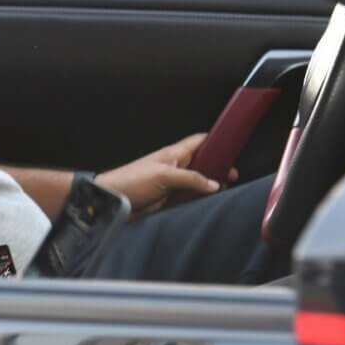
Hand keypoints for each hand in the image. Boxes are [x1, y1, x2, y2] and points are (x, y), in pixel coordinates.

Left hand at [95, 134, 237, 216]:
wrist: (112, 200)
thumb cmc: (131, 181)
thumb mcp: (164, 175)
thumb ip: (191, 178)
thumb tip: (214, 183)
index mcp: (174, 154)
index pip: (200, 141)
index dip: (216, 141)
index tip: (233, 147)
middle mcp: (175, 166)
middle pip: (203, 163)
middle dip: (218, 168)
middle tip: (232, 176)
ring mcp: (172, 183)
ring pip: (198, 182)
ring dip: (209, 186)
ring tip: (224, 191)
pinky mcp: (168, 199)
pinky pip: (189, 197)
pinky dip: (198, 199)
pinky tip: (208, 203)